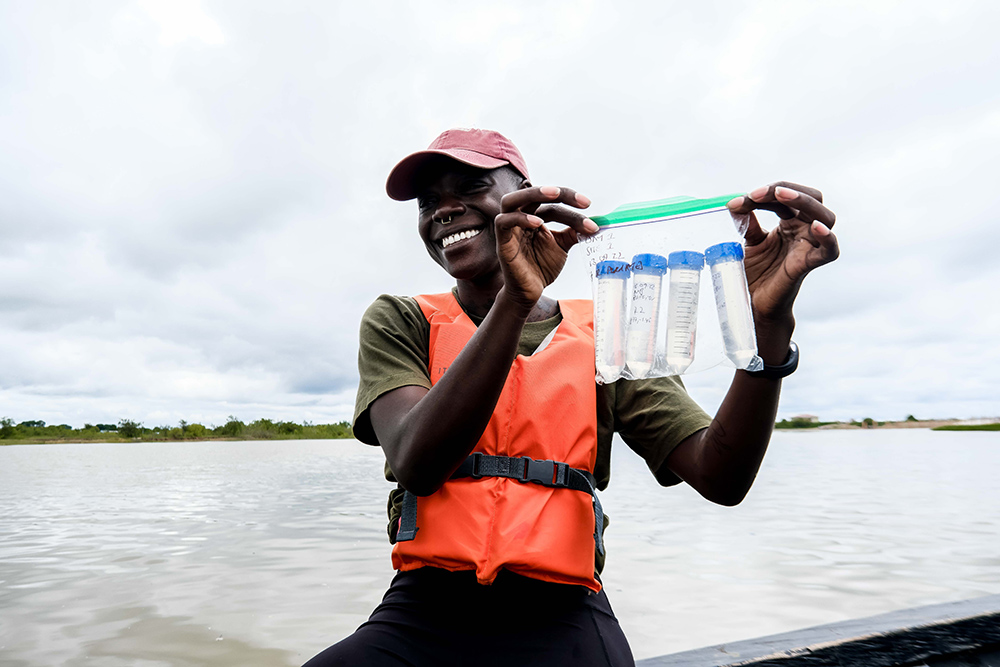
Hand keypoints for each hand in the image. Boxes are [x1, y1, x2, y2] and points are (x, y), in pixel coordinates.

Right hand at [495, 186, 597, 312]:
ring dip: (533, 194)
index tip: (590, 206)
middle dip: (559, 193)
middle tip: (581, 200)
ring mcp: (509, 229)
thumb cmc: (542, 267)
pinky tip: (538, 223)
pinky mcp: (502, 242)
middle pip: (533, 194)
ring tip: (555, 195)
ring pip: (511, 201)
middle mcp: (521, 218)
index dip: (572, 202)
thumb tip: (596, 221)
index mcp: (535, 216)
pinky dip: (520, 219)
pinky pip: (503, 222)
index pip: (552, 203)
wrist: (530, 292)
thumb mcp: (562, 246)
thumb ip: (573, 232)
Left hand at [727, 182, 839, 348]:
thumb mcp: (749, 242)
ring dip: (803, 202)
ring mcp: (809, 246)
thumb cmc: (755, 272)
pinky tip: (816, 227)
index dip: (767, 192)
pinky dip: (827, 238)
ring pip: (824, 216)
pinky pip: (829, 250)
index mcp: (790, 221)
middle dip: (785, 190)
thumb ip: (746, 222)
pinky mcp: (809, 264)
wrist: (753, 302)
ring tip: (781, 195)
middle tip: (758, 193)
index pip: (786, 196)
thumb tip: (735, 203)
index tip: (742, 198)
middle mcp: (804, 230)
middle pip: (810, 198)